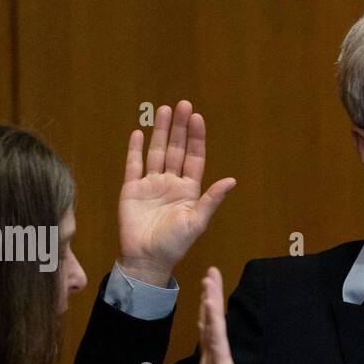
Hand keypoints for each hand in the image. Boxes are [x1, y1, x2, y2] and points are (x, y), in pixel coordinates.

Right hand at [118, 100, 235, 283]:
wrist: (146, 259)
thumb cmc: (175, 244)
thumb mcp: (197, 222)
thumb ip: (212, 200)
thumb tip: (232, 180)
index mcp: (188, 190)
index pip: (194, 158)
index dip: (196, 138)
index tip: (197, 118)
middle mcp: (170, 183)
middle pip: (176, 149)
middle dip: (179, 127)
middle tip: (183, 104)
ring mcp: (151, 185)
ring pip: (156, 152)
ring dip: (160, 131)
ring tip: (164, 110)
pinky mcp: (132, 189)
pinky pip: (134, 165)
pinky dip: (136, 149)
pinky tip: (139, 133)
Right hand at [196, 266, 247, 363]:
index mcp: (212, 363)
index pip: (211, 330)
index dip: (210, 309)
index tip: (211, 291)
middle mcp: (209, 359)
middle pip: (207, 320)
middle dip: (209, 296)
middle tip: (209, 273)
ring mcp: (213, 361)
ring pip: (210, 324)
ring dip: (210, 299)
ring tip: (209, 277)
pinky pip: (216, 338)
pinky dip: (213, 319)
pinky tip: (212, 303)